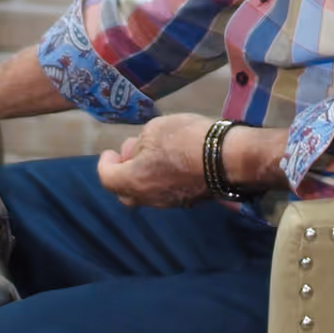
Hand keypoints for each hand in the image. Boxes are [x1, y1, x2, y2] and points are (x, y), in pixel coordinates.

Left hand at [96, 114, 213, 207]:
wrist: (228, 158)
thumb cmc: (185, 140)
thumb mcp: (155, 129)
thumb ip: (140, 143)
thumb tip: (137, 153)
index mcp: (134, 181)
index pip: (107, 178)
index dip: (105, 163)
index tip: (110, 152)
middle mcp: (149, 198)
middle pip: (125, 193)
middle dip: (123, 174)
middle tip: (131, 156)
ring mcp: (171, 202)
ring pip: (147, 194)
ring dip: (144, 177)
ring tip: (153, 155)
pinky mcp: (189, 201)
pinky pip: (166, 193)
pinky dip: (161, 180)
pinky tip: (172, 164)